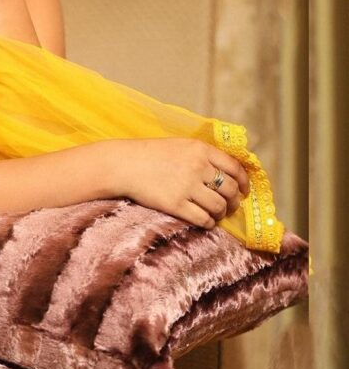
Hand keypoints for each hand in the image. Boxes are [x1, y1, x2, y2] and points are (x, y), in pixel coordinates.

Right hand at [110, 137, 250, 228]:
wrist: (124, 165)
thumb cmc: (150, 154)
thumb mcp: (180, 145)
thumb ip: (202, 155)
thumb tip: (226, 171)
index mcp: (201, 150)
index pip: (235, 168)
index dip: (244, 182)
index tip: (244, 190)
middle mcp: (198, 167)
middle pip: (230, 189)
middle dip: (234, 201)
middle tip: (230, 206)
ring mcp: (187, 187)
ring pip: (219, 206)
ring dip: (221, 213)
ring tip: (216, 214)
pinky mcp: (176, 204)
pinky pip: (203, 219)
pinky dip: (208, 223)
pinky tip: (205, 222)